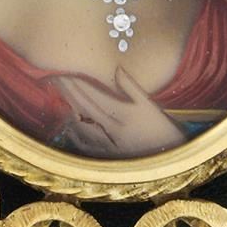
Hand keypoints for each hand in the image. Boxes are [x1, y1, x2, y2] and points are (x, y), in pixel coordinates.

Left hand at [56, 67, 185, 157]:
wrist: (172, 157)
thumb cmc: (163, 128)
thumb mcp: (150, 104)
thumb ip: (132, 87)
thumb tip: (116, 68)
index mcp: (123, 114)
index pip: (93, 95)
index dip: (77, 82)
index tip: (64, 70)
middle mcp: (113, 129)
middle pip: (84, 107)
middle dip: (68, 91)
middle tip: (54, 77)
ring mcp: (108, 144)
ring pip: (81, 125)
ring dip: (69, 109)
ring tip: (59, 94)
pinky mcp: (108, 156)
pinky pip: (86, 144)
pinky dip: (76, 133)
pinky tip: (70, 123)